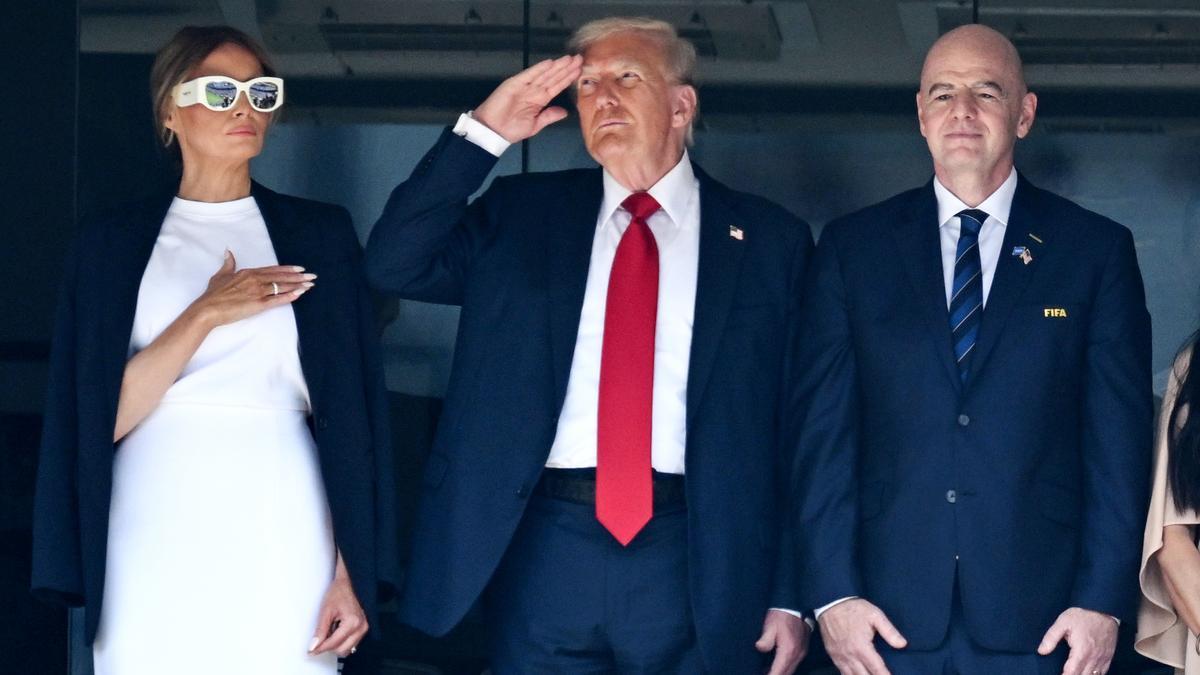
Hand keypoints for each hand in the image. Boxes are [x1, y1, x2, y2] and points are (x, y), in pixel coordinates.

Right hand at [191, 250, 313, 327]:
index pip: (273, 270)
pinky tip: (299, 294)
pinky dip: (289, 296)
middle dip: (298, 277)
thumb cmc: (213, 294)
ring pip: (282, 287)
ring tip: (310, 285)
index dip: (287, 269)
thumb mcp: (220, 275)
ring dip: (298, 286)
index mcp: (248, 273)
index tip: (299, 269)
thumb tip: (228, 251)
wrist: (208, 309)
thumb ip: (228, 263)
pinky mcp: (258, 304)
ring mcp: (258, 292)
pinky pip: (277, 300)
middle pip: (281, 277)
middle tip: (312, 276)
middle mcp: (255, 280)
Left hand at [309, 554, 367, 657]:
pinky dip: (342, 641)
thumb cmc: (339, 592)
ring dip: (336, 645)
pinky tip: (336, 631)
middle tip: (319, 640)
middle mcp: (361, 627)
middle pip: (342, 650)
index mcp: (353, 622)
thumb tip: (314, 646)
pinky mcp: (364, 629)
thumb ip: (320, 630)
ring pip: (347, 649)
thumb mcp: (326, 610)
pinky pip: (351, 643)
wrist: (349, 583)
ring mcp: (364, 628)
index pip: (334, 644)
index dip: (320, 648)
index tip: (311, 650)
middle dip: (329, 647)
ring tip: (330, 631)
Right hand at [473, 54, 582, 142]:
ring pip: (544, 74)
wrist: (493, 131)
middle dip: (566, 68)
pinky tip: (550, 63)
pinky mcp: (514, 83)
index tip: (579, 70)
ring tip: (569, 59)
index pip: (557, 86)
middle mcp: (534, 90)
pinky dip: (539, 69)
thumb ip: (549, 116)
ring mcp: (524, 85)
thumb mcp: (535, 125)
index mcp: (540, 100)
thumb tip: (565, 112)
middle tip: (579, 59)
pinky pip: (529, 75)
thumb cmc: (511, 129)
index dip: (568, 78)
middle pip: (553, 77)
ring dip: (556, 66)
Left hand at [756, 609, 808, 674]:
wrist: (795, 605)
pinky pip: (794, 663)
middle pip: (786, 673)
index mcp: (788, 650)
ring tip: (767, 672)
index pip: (778, 672)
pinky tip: (775, 665)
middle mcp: (797, 654)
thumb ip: (765, 640)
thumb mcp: (770, 626)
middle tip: (763, 674)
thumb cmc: (782, 615)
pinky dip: (785, 667)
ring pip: (791, 670)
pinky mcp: (802, 649)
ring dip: (780, 672)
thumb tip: (760, 648)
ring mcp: (801, 652)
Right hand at [819, 598, 905, 674]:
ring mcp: (839, 657)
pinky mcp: (833, 655)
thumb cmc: (854, 609)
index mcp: (862, 647)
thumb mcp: (875, 615)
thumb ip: (889, 631)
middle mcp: (850, 656)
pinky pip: (842, 672)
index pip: (877, 669)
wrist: (830, 603)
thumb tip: (903, 644)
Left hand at [1037, 607, 1116, 674]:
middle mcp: (1094, 658)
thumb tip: (1041, 651)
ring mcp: (1103, 658)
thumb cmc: (1082, 615)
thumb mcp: (1063, 622)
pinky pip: (1103, 672)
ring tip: (1073, 673)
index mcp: (1081, 651)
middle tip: (1063, 674)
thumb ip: (1051, 637)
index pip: (1071, 672)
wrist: (1103, 609)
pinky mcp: (1109, 656)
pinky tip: (1086, 673)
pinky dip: (1094, 674)